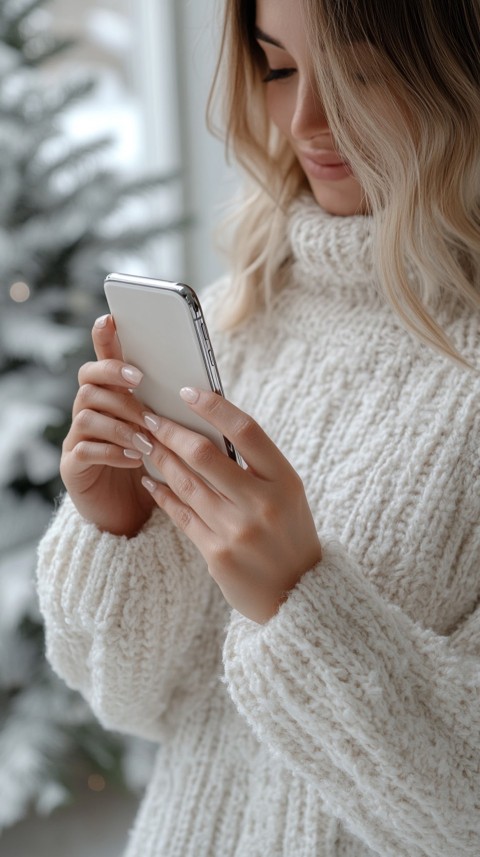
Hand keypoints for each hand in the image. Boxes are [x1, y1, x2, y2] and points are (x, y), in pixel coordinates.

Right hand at [60, 315, 155, 536]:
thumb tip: (198, 386)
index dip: (105, 338)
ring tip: (147, 436)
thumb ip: (169, 408)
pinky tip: (136, 458)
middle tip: (139, 381)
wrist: (130, 514)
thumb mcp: (165, 433)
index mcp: (112, 397)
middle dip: (114, 375)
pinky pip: (86, 449)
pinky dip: (113, 451)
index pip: (102, 358)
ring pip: (88, 413)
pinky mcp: (74, 466)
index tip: (113, 319)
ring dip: (121, 421)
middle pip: (88, 378)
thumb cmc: (153, 468)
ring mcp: (78, 438)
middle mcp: (89, 411)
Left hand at [139, 387, 321, 622]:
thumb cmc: (290, 533)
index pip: (247, 430)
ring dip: (160, 458)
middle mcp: (262, 504)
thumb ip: (256, 466)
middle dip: (171, 431)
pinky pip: (181, 515)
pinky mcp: (216, 555)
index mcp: (285, 481)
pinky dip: (163, 494)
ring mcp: (237, 531)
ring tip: (144, 441)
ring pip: (186, 483)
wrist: (299, 595)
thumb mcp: (287, 494)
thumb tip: (210, 426)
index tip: (187, 392)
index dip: (214, 407)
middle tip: (150, 416)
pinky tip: (150, 479)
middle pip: (205, 455)